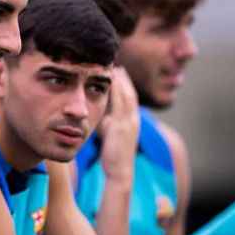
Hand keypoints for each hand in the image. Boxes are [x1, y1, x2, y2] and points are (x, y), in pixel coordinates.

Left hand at [98, 67, 139, 183]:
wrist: (120, 171)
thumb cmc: (113, 154)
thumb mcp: (110, 134)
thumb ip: (107, 121)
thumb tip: (101, 113)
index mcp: (131, 120)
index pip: (129, 97)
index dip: (124, 83)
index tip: (118, 70)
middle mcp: (132, 119)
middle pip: (129, 92)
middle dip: (124, 77)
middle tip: (116, 62)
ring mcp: (129, 122)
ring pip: (126, 95)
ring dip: (121, 81)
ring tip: (114, 67)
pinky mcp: (122, 126)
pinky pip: (120, 104)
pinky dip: (116, 91)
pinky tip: (110, 82)